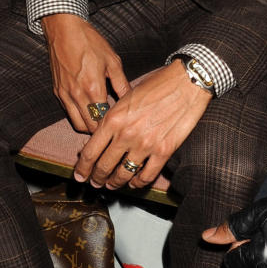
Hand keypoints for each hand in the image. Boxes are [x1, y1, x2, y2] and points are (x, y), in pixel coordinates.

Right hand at [43, 13, 129, 132]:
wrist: (64, 30)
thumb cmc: (89, 42)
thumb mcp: (112, 61)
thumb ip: (122, 83)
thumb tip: (131, 99)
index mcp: (93, 88)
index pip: (104, 119)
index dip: (113, 125)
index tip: (121, 124)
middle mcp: (77, 95)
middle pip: (90, 126)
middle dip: (101, 130)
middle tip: (112, 125)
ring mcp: (65, 94)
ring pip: (77, 123)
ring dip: (89, 126)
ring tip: (100, 120)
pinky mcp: (57, 91)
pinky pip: (67, 112)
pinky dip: (78, 116)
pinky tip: (88, 109)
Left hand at [73, 60, 211, 190]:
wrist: (186, 82)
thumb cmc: (157, 85)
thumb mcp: (126, 97)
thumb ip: (112, 118)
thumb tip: (100, 137)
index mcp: (113, 119)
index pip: (90, 152)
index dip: (82, 168)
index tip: (80, 175)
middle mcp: (126, 134)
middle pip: (104, 166)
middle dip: (97, 178)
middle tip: (95, 183)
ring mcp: (145, 145)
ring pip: (123, 174)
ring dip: (115, 183)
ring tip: (112, 185)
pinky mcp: (164, 151)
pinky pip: (146, 175)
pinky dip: (138, 182)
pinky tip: (135, 182)